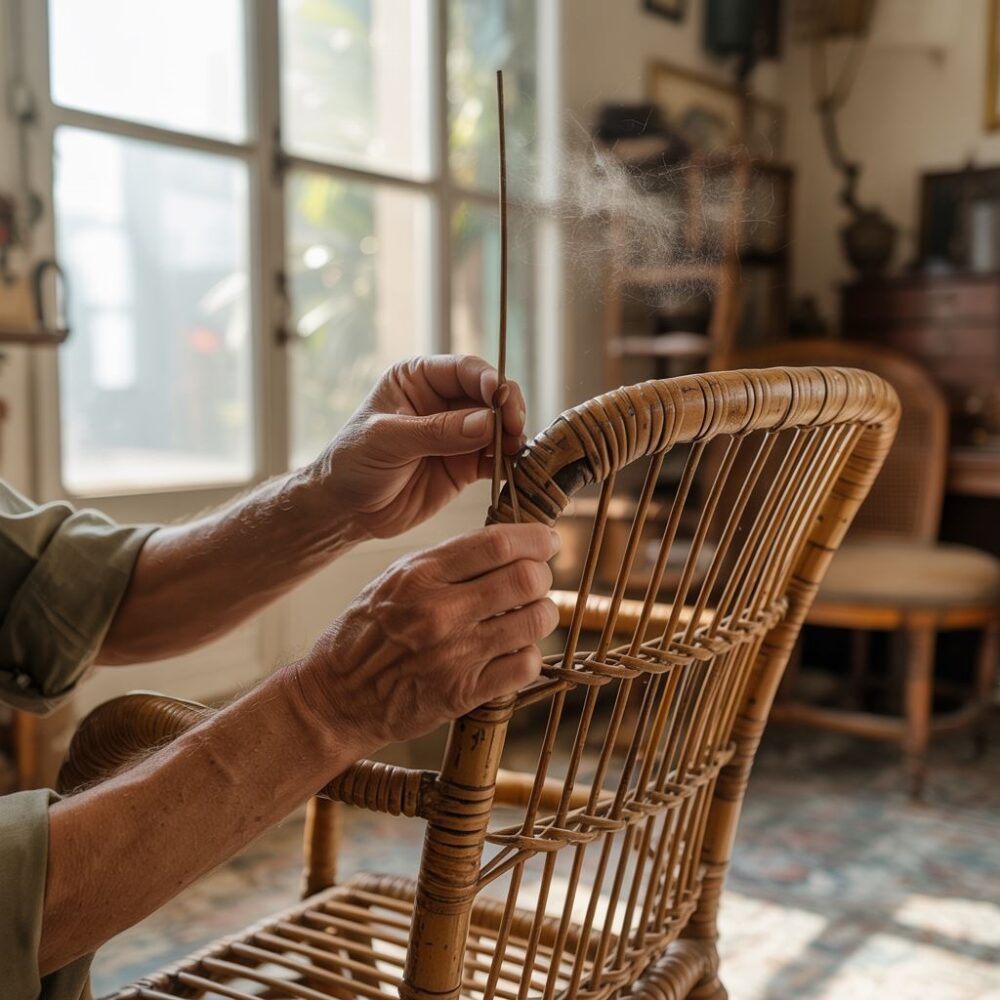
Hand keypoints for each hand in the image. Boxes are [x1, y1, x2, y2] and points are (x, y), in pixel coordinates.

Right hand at [291, 523, 558, 752]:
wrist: (336, 699)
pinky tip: (513, 650)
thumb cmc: (366, 633)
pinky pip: (527, 664)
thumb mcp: (393, 580)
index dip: (535, 538)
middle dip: (542, 575)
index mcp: (420, 576)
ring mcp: (455, 654)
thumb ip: (445, 561)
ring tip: (528, 614)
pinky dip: (529, 654)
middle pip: (526, 579)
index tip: (546, 541)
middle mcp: (440, 612)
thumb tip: (504, 545)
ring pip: (536, 620)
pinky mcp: (465, 692)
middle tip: (537, 580)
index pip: (498, 544)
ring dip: (541, 613)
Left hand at [315, 355, 526, 539]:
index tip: (502, 400)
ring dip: (512, 437)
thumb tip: (487, 423)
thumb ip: (437, 431)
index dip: (489, 382)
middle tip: (515, 430)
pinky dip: (508, 464)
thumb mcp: (388, 441)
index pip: (465, 370)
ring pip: (499, 427)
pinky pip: (496, 459)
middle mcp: (443, 401)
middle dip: (507, 410)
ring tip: (513, 452)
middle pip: (490, 396)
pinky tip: (511, 470)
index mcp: (418, 379)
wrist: (347, 510)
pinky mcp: (466, 465)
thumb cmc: (353, 463)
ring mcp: (458, 434)